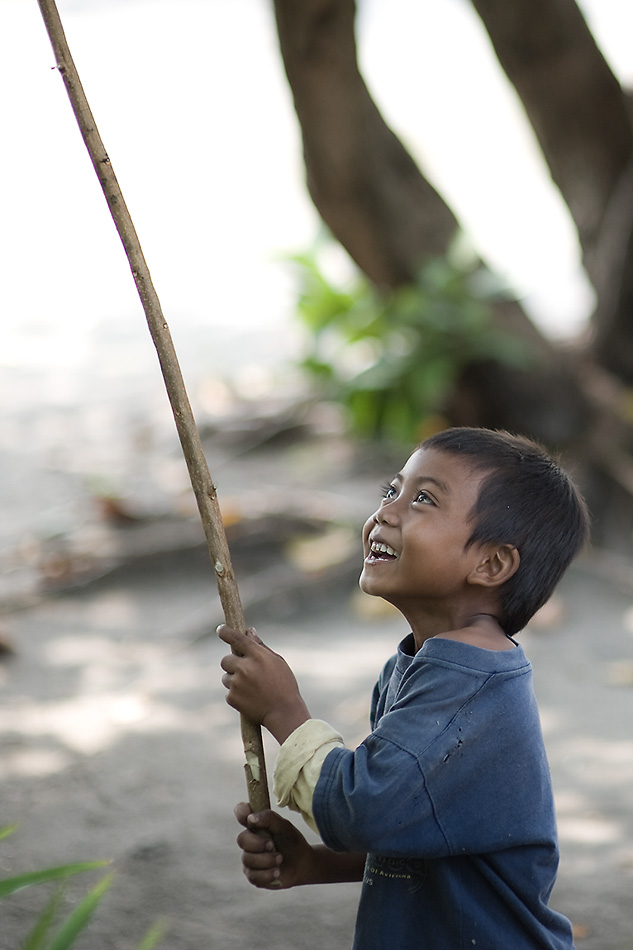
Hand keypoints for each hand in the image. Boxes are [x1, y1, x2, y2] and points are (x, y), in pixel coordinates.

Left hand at [219, 625, 309, 743]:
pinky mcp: (232, 697)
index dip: (226, 632)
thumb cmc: (284, 685)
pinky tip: (251, 698)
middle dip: (232, 664)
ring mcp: (237, 683)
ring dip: (234, 680)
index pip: (236, 638)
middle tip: (244, 670)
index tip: (220, 630)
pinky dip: (237, 694)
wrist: (283, 713)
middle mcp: (244, 667)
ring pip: (226, 677)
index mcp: (257, 655)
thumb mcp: (277, 662)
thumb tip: (249, 632)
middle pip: (226, 660)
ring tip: (252, 688)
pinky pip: (229, 691)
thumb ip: (260, 646)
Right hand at [234, 803, 319, 889]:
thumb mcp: (284, 826)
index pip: (241, 813)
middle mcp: (250, 840)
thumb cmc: (291, 841)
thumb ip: (269, 818)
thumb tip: (250, 819)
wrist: (302, 864)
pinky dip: (267, 874)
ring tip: (280, 859)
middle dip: (259, 844)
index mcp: (256, 824)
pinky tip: (277, 872)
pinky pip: (253, 876)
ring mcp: (250, 858)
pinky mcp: (253, 876)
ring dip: (266, 860)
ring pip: (247, 859)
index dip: (241, 813)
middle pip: (241, 839)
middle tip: (273, 845)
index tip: (250, 820)